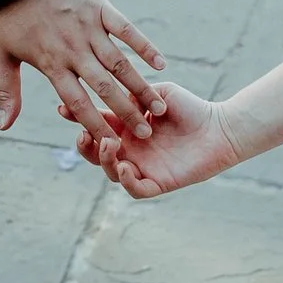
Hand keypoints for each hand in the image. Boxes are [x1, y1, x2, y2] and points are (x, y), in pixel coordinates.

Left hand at [0, 0, 161, 136]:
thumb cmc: (8, 15)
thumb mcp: (0, 54)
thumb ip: (7, 91)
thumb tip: (4, 126)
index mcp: (52, 63)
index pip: (77, 101)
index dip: (96, 124)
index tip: (113, 144)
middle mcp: (74, 49)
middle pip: (105, 86)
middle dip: (127, 112)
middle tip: (147, 133)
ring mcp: (90, 27)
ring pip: (120, 62)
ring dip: (141, 85)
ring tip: (159, 106)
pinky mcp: (100, 8)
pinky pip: (126, 29)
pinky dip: (144, 45)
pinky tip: (161, 63)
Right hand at [87, 84, 241, 197]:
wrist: (219, 128)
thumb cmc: (190, 108)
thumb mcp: (159, 93)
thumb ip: (135, 94)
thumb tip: (115, 99)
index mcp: (126, 126)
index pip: (96, 123)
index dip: (77, 116)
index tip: (62, 107)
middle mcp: (130, 148)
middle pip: (95, 152)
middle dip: (84, 144)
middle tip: (82, 133)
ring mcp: (142, 167)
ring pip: (110, 172)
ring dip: (104, 160)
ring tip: (109, 143)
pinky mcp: (158, 183)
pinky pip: (136, 189)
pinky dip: (125, 181)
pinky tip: (124, 166)